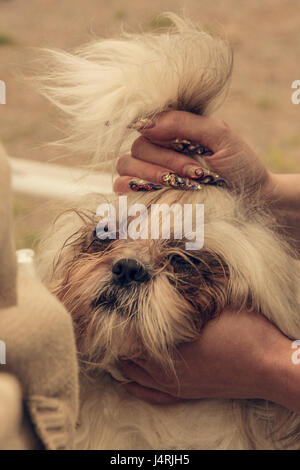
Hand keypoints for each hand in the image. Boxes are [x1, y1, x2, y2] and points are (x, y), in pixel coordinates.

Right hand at [114, 110, 271, 194]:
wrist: (252, 199)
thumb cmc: (239, 166)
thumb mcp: (220, 136)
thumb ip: (185, 123)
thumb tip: (146, 123)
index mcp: (172, 131)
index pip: (146, 123)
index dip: (159, 134)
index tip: (187, 148)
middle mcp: (157, 150)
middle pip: (138, 147)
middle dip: (167, 161)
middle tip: (197, 174)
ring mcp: (148, 173)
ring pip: (126, 165)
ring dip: (153, 174)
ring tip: (185, 187)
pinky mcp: (144, 197)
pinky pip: (121, 187)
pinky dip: (134, 188)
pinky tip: (159, 193)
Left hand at [120, 309, 299, 413]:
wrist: (270, 366)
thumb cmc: (245, 332)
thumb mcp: (215, 304)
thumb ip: (188, 296)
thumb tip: (166, 281)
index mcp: (170, 346)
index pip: (131, 334)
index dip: (121, 318)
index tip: (116, 304)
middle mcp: (167, 369)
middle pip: (129, 354)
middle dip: (121, 337)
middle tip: (116, 319)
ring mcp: (177, 385)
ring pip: (137, 374)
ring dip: (126, 358)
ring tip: (118, 342)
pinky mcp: (187, 394)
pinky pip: (152, 395)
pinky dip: (137, 387)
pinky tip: (128, 382)